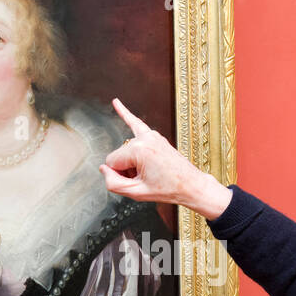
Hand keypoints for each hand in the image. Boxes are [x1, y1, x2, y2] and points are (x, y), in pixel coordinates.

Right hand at [101, 98, 232, 219]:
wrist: (191, 185)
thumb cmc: (168, 189)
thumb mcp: (137, 193)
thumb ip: (114, 184)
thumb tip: (104, 170)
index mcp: (139, 150)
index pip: (111, 162)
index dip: (119, 176)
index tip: (135, 182)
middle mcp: (144, 138)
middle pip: (118, 156)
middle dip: (126, 170)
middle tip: (144, 180)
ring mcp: (151, 135)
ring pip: (126, 149)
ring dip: (132, 162)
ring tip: (148, 172)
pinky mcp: (154, 136)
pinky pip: (136, 123)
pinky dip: (125, 113)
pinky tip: (116, 102)